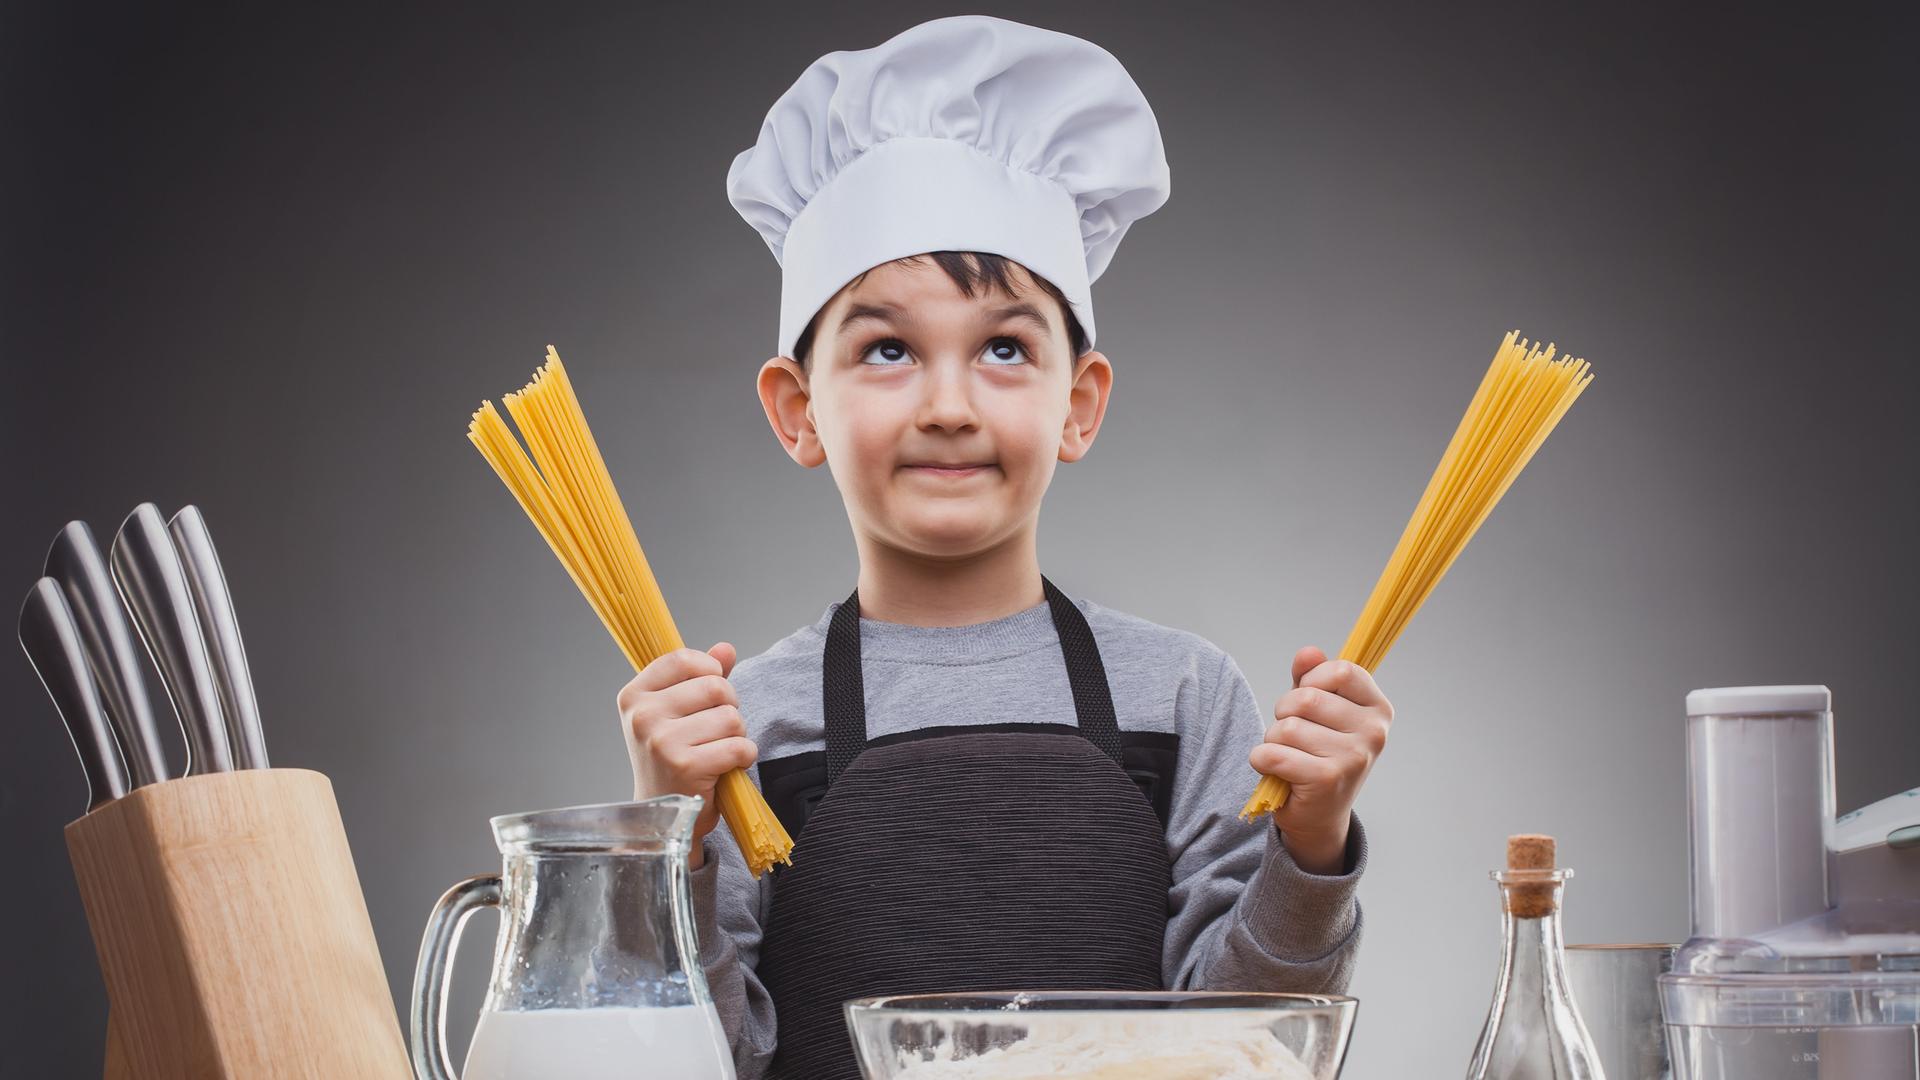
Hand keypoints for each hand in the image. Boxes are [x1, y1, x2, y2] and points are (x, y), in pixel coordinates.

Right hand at [618, 642, 758, 868]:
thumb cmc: (672, 759)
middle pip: (716, 686)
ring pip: (731, 717)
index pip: (683, 659)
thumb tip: (726, 648)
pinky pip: (738, 746)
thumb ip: (701, 677)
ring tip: (718, 751)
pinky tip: (726, 767)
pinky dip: (743, 757)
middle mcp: (642, 716)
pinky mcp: (685, 766)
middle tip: (716, 731)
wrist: (661, 817)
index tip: (710, 694)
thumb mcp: (677, 713)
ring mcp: (661, 741)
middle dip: (729, 708)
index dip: (710, 671)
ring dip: (737, 735)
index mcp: (634, 696)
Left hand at [1248, 646, 1392, 874]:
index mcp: (1378, 709)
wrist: (1319, 815)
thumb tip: (1308, 653)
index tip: (1309, 702)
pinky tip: (1275, 771)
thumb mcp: (1318, 711)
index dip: (1311, 680)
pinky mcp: (1328, 781)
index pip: (1341, 670)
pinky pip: (1274, 754)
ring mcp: (1354, 758)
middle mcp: (1374, 733)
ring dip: (1273, 740)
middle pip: (1306, 697)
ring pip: (1286, 727)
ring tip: (1289, 757)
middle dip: (1284, 713)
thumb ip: (1311, 677)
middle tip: (1293, 736)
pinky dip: (1261, 760)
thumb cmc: (1318, 754)